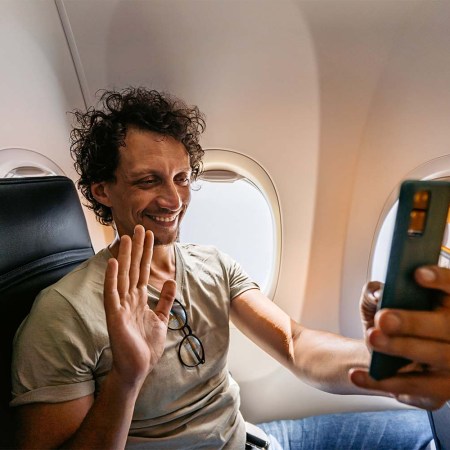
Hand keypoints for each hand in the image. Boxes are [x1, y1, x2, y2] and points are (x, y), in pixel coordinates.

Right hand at [104, 225, 175, 387]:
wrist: (137, 368)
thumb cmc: (146, 346)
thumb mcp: (161, 319)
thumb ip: (166, 301)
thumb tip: (171, 282)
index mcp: (139, 299)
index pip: (144, 270)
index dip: (147, 253)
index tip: (149, 235)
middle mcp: (129, 299)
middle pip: (134, 268)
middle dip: (137, 248)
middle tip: (139, 227)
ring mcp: (121, 306)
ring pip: (123, 276)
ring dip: (124, 256)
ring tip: (126, 237)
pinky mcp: (114, 315)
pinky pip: (112, 294)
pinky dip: (112, 278)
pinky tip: (113, 263)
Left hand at [350, 266, 449, 409]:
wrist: (386, 362)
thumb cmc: (388, 327)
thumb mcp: (376, 305)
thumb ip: (374, 293)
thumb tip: (376, 293)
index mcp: (447, 306)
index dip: (441, 279)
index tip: (417, 273)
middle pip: (447, 325)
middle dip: (413, 321)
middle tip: (383, 318)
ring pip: (438, 355)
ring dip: (402, 347)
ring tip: (372, 338)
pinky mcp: (442, 391)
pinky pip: (417, 388)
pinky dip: (384, 381)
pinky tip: (358, 374)